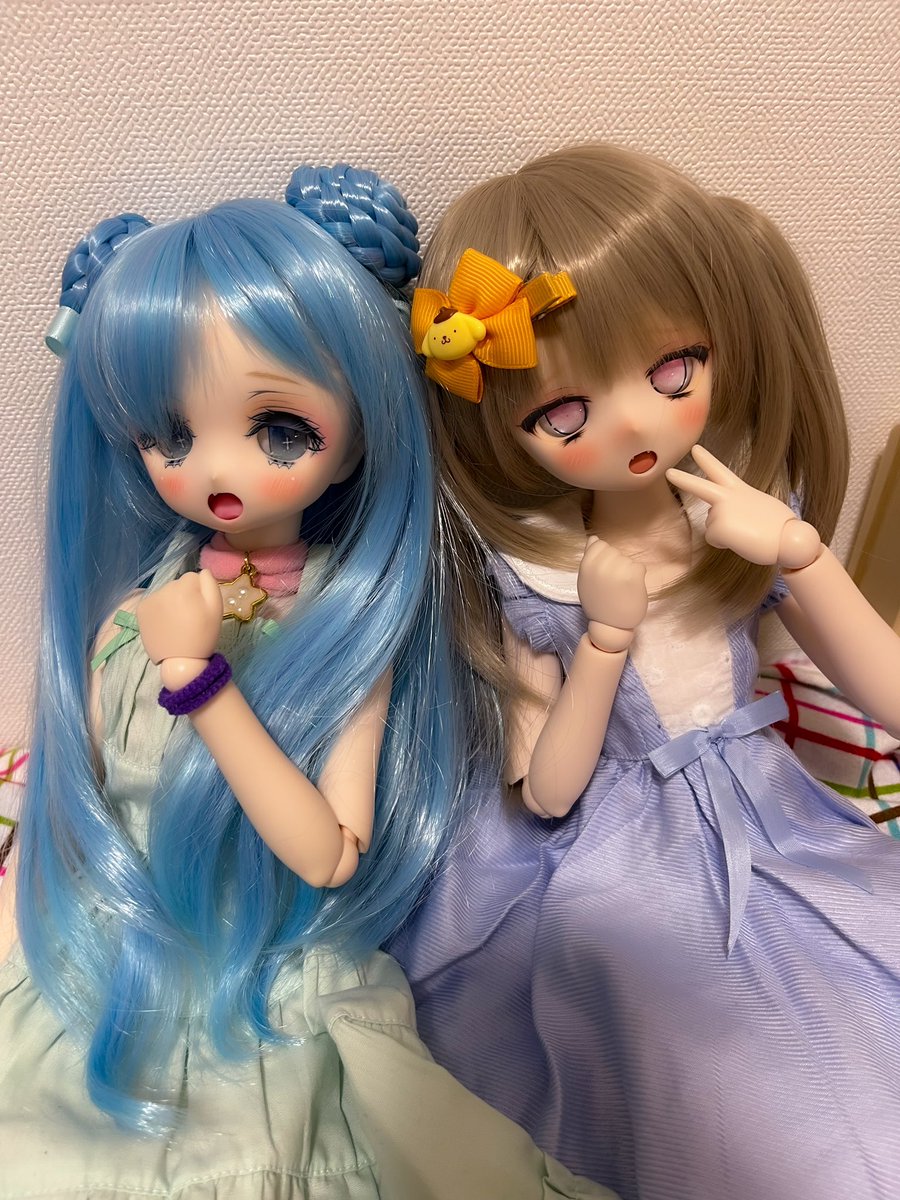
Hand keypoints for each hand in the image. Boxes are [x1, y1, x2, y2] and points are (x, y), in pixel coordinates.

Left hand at [136, 569, 222, 664]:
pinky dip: (158, 609)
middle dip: (184, 595)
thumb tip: (202, 570)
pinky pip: (153, 601)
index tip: (199, 609)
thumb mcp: (216, 608)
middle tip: (188, 617)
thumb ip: (210, 583)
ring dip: (170, 601)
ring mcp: (149, 599)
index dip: (199, 593)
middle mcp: (164, 589)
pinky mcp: (140, 610)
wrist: (181, 661)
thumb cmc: (203, 635)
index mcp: (184, 587)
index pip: (193, 577)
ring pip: (165, 592)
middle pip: (177, 584)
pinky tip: (164, 623)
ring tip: (176, 621)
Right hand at [577, 536, 647, 631]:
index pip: (599, 544)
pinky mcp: (633, 576)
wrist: (610, 626)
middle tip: (613, 584)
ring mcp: (616, 570)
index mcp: (586, 565)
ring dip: (627, 572)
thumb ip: (589, 558)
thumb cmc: (598, 603)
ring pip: (627, 559)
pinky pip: (639, 567)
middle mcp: (600, 565)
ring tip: (621, 589)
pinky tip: (631, 590)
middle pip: (615, 551)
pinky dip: (638, 578)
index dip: (604, 558)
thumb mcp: (586, 580)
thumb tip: (593, 538)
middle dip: (616, 564)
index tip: (604, 574)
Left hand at [667, 444, 821, 567]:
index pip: (721, 471)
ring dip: (727, 534)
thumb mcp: (761, 509)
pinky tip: (742, 541)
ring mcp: (722, 511)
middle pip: (700, 487)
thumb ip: (741, 509)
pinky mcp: (718, 527)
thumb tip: (728, 523)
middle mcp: (729, 497)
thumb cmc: (782, 528)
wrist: (791, 540)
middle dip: (683, 479)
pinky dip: (726, 544)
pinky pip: (714, 540)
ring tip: (748, 533)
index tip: (695, 449)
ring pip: (713, 527)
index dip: (707, 460)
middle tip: (668, 472)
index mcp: (742, 490)